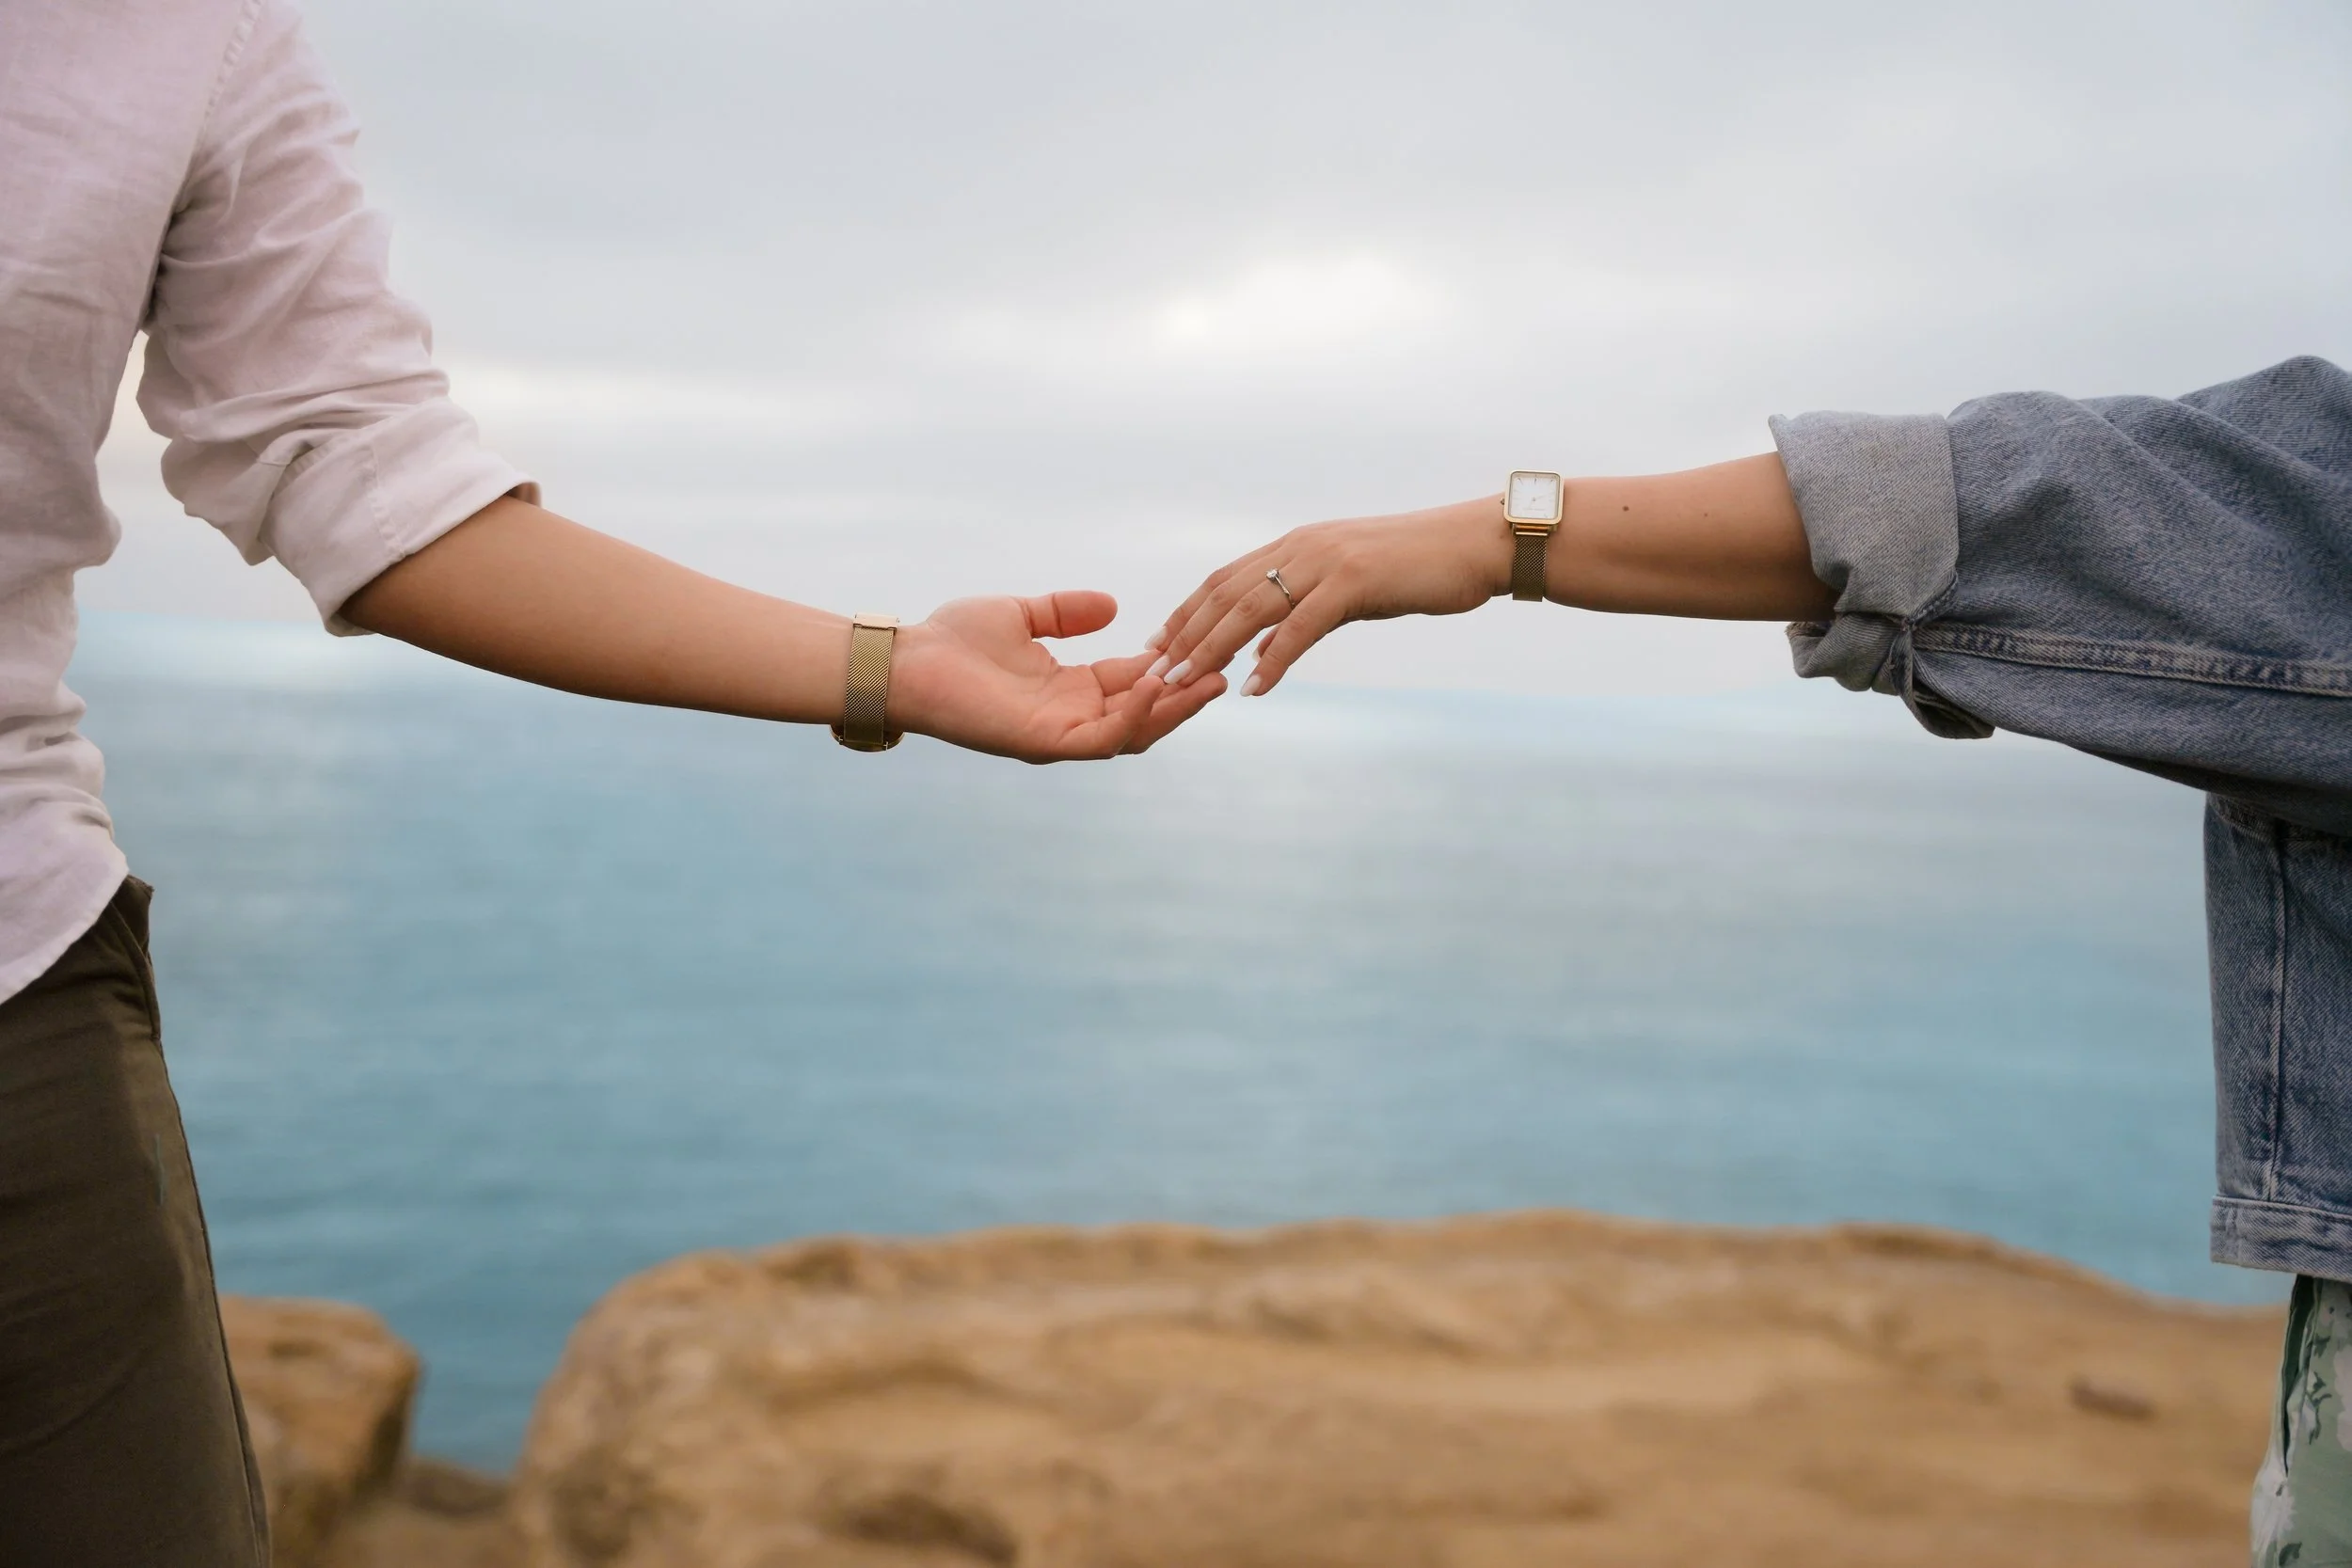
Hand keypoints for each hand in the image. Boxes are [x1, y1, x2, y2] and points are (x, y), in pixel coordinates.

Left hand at [892, 591, 1224, 761]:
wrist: (906, 661)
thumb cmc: (951, 641)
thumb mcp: (1021, 615)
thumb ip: (1064, 611)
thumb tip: (1112, 606)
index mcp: (1067, 690)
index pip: (1132, 682)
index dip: (1168, 666)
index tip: (1203, 643)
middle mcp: (1069, 717)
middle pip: (1143, 714)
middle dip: (1184, 695)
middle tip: (1222, 669)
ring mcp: (1057, 734)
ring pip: (1131, 732)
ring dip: (1170, 709)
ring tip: (1205, 680)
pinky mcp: (1042, 743)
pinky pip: (1099, 739)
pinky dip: (1130, 717)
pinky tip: (1152, 689)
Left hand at [1146, 497, 1509, 696]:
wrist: (1476, 545)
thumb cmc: (1420, 568)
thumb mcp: (1352, 587)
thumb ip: (1307, 609)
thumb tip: (1267, 647)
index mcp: (1299, 544)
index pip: (1226, 578)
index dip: (1187, 612)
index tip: (1157, 644)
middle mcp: (1303, 547)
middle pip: (1226, 592)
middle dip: (1185, 634)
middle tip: (1153, 672)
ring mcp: (1327, 561)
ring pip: (1252, 607)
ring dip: (1213, 648)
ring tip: (1184, 682)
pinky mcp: (1355, 582)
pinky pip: (1301, 626)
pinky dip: (1273, 659)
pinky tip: (1254, 688)